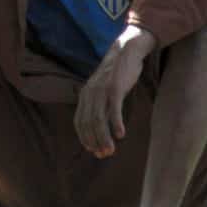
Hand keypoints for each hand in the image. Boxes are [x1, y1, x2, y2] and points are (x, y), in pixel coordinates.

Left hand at [74, 24, 156, 157]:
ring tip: (110, 150)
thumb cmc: (117, 75)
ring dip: (104, 138)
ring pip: (99, 120)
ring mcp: (101, 91)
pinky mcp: (115, 88)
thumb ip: (101, 106)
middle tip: (104, 155)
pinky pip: (114, 109)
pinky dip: (116, 123)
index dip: (85, 138)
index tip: (93, 150)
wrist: (126, 51)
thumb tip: (103, 128)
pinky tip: (120, 134)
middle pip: (89, 124)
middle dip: (95, 142)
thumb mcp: (104, 90)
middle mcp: (90, 94)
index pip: (79, 122)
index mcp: (85, 95)